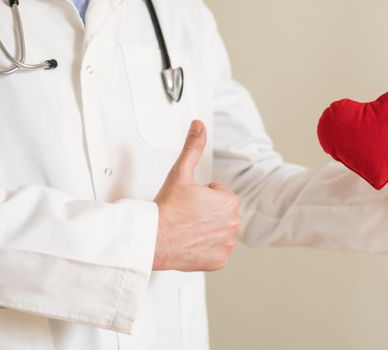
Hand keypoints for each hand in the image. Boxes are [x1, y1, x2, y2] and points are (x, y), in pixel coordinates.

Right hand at [152, 120, 239, 270]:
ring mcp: (226, 245)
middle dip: (206, 211)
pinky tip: (191, 242)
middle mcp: (233, 224)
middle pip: (220, 212)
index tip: (188, 201)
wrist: (153, 239)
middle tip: (186, 214)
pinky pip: (216, 250)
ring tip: (187, 228)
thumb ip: (193, 147)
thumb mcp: (180, 172)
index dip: (201, 194)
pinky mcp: (219, 261)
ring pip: (218, 230)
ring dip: (206, 228)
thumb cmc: (167, 208)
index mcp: (229, 202)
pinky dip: (205, 247)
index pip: (218, 193)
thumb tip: (199, 126)